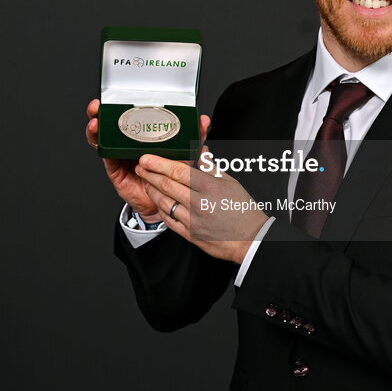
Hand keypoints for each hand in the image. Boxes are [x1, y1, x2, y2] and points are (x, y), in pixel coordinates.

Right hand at [85, 98, 210, 220]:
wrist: (165, 200)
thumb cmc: (172, 176)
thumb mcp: (185, 154)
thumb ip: (194, 137)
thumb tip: (203, 121)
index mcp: (145, 136)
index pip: (132, 115)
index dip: (124, 103)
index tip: (122, 94)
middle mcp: (130, 141)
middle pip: (113, 121)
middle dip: (104, 110)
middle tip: (101, 103)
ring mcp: (120, 152)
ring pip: (103, 134)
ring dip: (96, 124)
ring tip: (96, 116)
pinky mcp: (114, 165)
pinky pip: (103, 152)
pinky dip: (98, 142)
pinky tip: (97, 134)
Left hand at [134, 153, 268, 263]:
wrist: (250, 239)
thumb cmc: (242, 209)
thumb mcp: (230, 182)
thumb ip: (210, 166)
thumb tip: (200, 151)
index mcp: (209, 187)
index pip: (178, 171)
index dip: (159, 163)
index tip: (147, 157)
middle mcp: (198, 203)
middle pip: (166, 185)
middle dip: (149, 174)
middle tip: (141, 166)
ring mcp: (192, 220)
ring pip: (163, 202)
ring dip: (152, 190)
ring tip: (146, 181)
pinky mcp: (189, 234)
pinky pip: (168, 219)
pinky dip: (160, 208)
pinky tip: (158, 201)